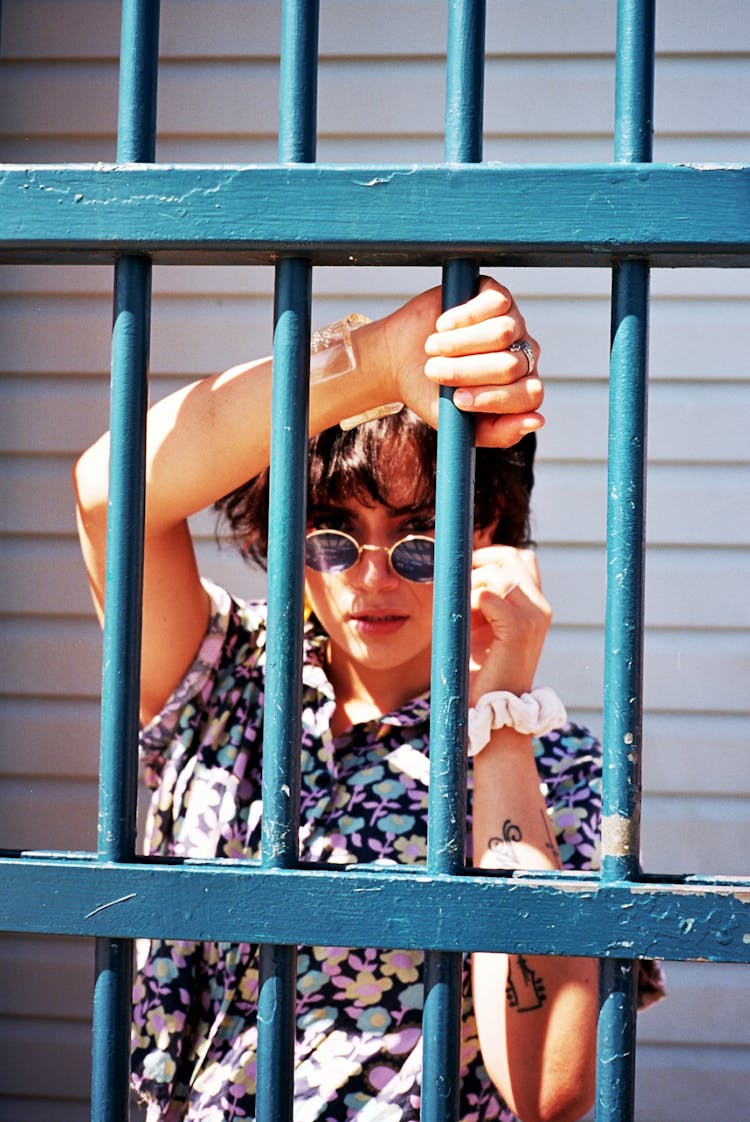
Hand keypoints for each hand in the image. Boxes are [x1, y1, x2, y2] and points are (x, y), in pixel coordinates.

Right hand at [378, 276, 543, 447]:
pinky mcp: (495, 295)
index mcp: (521, 388)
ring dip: (459, 344)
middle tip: (435, 372)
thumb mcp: (459, 426)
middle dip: (466, 372)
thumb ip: (498, 432)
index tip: (457, 399)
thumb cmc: (431, 393)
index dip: (492, 398)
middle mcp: (524, 354)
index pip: (529, 395)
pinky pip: (496, 304)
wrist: (400, 361)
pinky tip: (443, 325)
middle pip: (510, 365)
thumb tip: (537, 421)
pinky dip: (463, 317)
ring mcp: (513, 322)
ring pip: (503, 333)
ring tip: (433, 348)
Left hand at [469, 546, 550, 703]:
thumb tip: (460, 567)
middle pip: (510, 557)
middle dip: (478, 564)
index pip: (521, 557)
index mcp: (535, 604)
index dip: (491, 556)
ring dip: (471, 587)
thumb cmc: (482, 667)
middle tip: (459, 587)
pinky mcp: (520, 630)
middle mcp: (540, 607)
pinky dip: (471, 603)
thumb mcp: (483, 623)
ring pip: (498, 574)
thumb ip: (482, 595)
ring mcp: (534, 617)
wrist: (492, 708)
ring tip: (462, 612)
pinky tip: (467, 622)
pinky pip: (489, 596)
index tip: (467, 573)